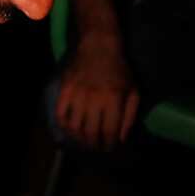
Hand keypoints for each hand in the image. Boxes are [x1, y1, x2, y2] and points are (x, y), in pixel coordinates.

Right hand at [56, 33, 139, 149]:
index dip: (109, 144)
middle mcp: (94, 99)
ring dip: (79, 138)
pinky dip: (64, 125)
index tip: (110, 148)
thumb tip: (121, 138)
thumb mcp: (133, 91)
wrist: (98, 47)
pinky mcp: (65, 90)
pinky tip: (69, 129)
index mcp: (113, 100)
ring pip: (74, 126)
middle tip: (96, 147)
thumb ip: (129, 116)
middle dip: (94, 145)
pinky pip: (60, 114)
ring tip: (84, 141)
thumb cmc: (119, 70)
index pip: (110, 131)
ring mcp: (77, 95)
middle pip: (91, 132)